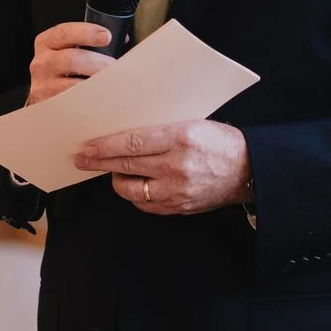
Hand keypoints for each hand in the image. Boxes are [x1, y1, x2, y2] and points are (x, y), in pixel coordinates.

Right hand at [27, 21, 115, 105]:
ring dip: (97, 82)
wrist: (47, 91)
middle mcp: (42, 62)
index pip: (65, 32)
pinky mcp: (50, 103)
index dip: (87, 33)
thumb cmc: (64, 66)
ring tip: (111, 82)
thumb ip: (90, 41)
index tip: (107, 36)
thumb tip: (121, 38)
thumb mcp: (70, 47)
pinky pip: (74, 100)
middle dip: (98, 61)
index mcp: (47, 41)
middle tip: (114, 65)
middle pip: (72, 59)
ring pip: (74, 83)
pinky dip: (90, 98)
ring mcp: (44, 84)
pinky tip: (100, 96)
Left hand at [72, 120, 252, 215]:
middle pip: (127, 164)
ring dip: (117, 179)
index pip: (133, 141)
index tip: (87, 146)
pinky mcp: (178, 207)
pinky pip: (144, 204)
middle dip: (99, 162)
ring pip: (131, 188)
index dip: (105, 145)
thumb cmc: (219, 141)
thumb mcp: (192, 124)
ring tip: (115, 169)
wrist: (248, 170)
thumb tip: (123, 131)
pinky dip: (135, 194)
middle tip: (82, 159)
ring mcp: (177, 190)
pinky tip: (135, 183)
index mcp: (181, 137)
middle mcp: (177, 165)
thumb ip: (160, 129)